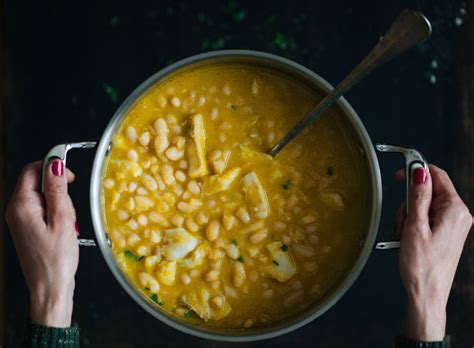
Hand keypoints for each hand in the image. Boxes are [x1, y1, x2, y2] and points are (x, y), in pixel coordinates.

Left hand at [6, 160, 78, 326]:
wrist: (49, 288)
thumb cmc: (56, 260)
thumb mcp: (62, 220)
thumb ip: (57, 189)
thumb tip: (55, 164)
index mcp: (21, 206)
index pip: (32, 170)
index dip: (53, 167)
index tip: (70, 176)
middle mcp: (16, 210)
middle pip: (39, 183)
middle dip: (59, 192)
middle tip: (70, 211)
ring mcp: (21, 220)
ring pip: (44, 197)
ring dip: (61, 205)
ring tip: (67, 225)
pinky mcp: (28, 227)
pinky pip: (44, 210)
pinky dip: (58, 215)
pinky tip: (64, 230)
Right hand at [394, 164, 472, 340]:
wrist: (427, 294)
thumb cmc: (422, 266)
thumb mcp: (415, 226)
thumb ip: (418, 195)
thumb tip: (419, 171)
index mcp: (455, 210)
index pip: (437, 176)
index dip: (416, 171)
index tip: (399, 174)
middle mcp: (458, 215)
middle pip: (427, 192)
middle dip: (409, 203)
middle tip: (402, 221)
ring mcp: (453, 224)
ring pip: (424, 205)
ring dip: (408, 216)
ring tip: (403, 235)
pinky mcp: (446, 233)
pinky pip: (426, 218)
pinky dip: (413, 224)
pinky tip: (407, 238)